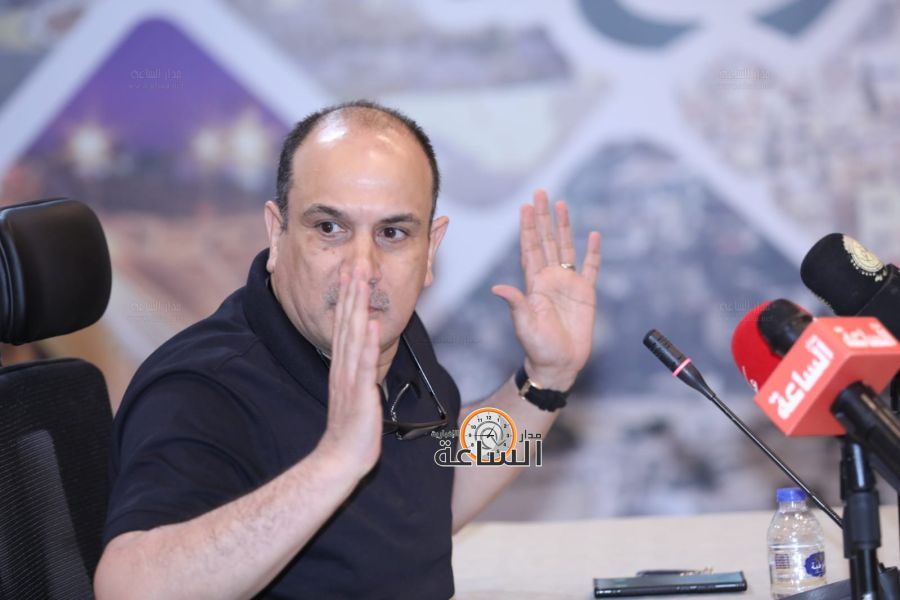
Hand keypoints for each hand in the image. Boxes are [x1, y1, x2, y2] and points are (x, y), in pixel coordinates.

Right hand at [318, 265, 382, 476]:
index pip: (344, 325)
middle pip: (346, 322)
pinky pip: (363, 363)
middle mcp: (342, 366)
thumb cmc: (352, 430)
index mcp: (342, 366)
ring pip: (353, 335)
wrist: (341, 457)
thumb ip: (358, 374)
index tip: (351, 273)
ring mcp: (349, 377)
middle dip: (351, 292)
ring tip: (360, 281)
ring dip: (356, 306)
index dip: (348, 298)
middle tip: (354, 263)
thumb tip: (364, 358)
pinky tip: (371, 322)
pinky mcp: (359, 391)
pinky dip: (367, 341)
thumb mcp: (354, 394)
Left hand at [492, 190, 600, 390]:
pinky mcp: (586, 293)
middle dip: (543, 217)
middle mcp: (550, 278)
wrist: (559, 363)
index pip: (530, 248)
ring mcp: (568, 284)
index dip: (527, 227)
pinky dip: (593, 252)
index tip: (525, 206)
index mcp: (534, 283)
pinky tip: (594, 235)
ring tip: (562, 205)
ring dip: (564, 226)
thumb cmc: (539, 347)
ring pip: (566, 247)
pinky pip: (591, 268)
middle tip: (541, 193)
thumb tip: (498, 288)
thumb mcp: (524, 324)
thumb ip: (516, 304)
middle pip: (547, 240)